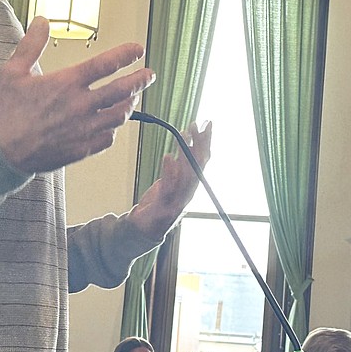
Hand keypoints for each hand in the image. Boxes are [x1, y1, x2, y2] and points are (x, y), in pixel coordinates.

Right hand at [0, 17, 154, 173]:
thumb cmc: (4, 111)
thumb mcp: (12, 71)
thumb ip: (31, 45)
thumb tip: (41, 21)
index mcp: (66, 84)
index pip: (106, 64)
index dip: (126, 55)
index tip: (138, 50)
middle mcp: (80, 106)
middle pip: (122, 91)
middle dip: (140, 81)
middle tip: (149, 75)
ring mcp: (83, 129)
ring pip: (119, 116)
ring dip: (130, 105)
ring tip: (133, 98)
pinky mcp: (81, 149)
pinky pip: (107, 139)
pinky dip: (113, 129)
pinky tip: (112, 124)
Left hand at [130, 120, 212, 239]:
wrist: (143, 228)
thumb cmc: (157, 203)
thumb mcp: (170, 179)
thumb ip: (179, 163)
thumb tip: (187, 141)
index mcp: (191, 185)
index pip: (203, 160)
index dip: (206, 141)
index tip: (207, 123)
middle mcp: (188, 192)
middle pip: (198, 166)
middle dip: (200, 143)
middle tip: (198, 124)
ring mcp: (177, 201)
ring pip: (188, 175)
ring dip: (187, 154)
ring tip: (184, 134)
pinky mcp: (164, 207)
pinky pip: (169, 188)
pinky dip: (170, 172)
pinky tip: (168, 157)